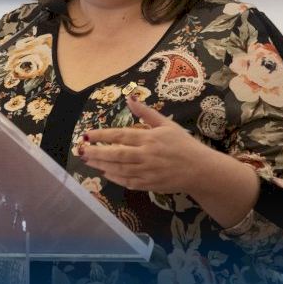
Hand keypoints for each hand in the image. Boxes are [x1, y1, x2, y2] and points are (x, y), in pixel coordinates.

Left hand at [81, 96, 217, 193]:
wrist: (201, 170)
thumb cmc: (184, 145)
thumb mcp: (167, 125)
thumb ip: (147, 113)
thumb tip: (130, 99)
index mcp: (149, 139)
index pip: (120, 136)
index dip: (102, 135)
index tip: (88, 135)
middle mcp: (146, 155)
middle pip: (116, 154)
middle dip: (96, 153)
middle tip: (81, 151)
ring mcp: (147, 172)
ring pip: (119, 169)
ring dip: (102, 165)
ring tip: (88, 161)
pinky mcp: (150, 184)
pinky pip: (128, 182)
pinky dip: (115, 178)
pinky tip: (106, 173)